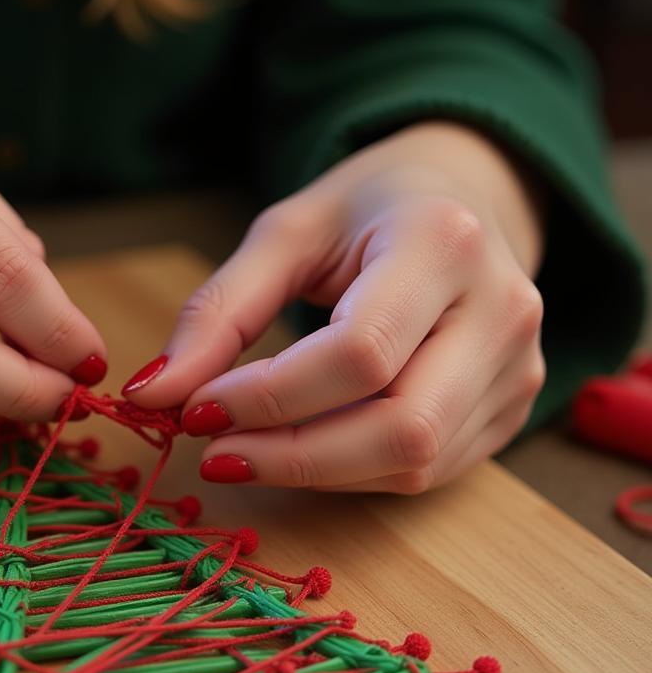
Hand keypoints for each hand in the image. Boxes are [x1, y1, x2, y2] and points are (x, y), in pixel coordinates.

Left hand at [124, 123, 545, 491]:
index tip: (195, 412)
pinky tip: (305, 448)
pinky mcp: (512, 411)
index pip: (359, 354)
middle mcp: (502, 311)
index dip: (269, 398)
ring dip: (315, 472)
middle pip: (401, 427)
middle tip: (215, 456)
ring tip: (248, 451)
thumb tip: (153, 394)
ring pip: (414, 463)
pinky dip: (349, 473)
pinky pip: (425, 471)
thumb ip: (218, 312)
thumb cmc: (368, 212)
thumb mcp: (285, 235)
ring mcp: (518, 369)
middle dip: (293, 458)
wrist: (468, 199)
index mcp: (446, 243)